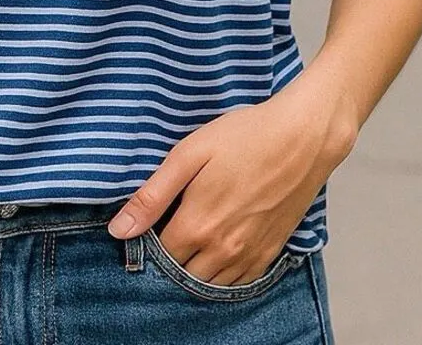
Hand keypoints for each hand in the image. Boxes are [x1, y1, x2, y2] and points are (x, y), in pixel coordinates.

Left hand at [106, 72, 358, 285]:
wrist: (303, 138)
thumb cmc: (243, 137)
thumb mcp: (189, 155)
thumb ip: (152, 196)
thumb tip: (118, 231)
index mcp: (197, 226)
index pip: (158, 256)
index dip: (147, 241)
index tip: (148, 222)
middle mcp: (223, 251)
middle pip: (182, 275)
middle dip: (170, 258)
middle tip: (170, 226)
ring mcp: (249, 255)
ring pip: (210, 283)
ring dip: (195, 269)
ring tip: (192, 237)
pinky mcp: (271, 252)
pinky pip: (239, 283)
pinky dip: (223, 275)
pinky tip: (218, 249)